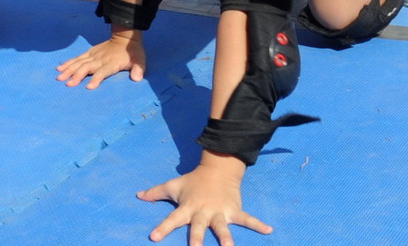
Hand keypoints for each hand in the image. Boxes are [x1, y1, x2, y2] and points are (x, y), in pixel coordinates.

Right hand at [56, 34, 146, 88]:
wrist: (125, 37)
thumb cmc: (132, 52)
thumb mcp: (139, 60)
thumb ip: (138, 69)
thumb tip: (137, 78)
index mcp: (112, 62)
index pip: (103, 71)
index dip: (96, 79)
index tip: (88, 87)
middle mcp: (101, 59)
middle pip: (87, 67)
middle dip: (77, 76)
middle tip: (68, 84)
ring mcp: (94, 54)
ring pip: (79, 62)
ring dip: (69, 69)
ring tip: (59, 77)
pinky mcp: (90, 52)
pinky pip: (77, 58)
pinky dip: (68, 62)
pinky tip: (60, 68)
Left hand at [139, 155, 270, 245]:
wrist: (218, 168)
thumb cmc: (193, 181)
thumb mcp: (174, 185)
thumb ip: (155, 192)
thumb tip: (138, 195)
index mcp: (188, 207)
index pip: (172, 219)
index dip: (163, 228)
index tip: (153, 237)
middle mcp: (203, 211)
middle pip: (199, 227)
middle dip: (197, 239)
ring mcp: (220, 212)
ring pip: (223, 228)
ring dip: (227, 239)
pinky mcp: (234, 210)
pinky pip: (247, 219)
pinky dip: (258, 224)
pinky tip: (269, 230)